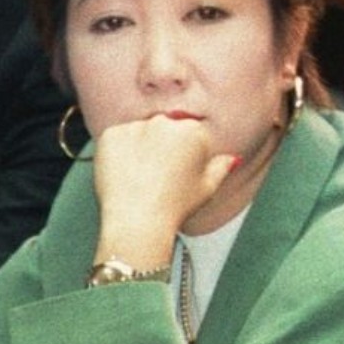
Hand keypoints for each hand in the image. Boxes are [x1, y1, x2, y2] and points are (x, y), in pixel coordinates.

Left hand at [93, 115, 235, 267]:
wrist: (137, 222)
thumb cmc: (175, 207)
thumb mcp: (207, 189)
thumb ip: (221, 167)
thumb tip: (232, 158)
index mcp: (193, 131)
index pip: (191, 132)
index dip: (187, 154)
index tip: (179, 173)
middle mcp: (165, 122)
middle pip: (166, 128)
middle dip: (163, 146)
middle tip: (159, 176)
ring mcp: (136, 126)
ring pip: (141, 132)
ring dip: (141, 146)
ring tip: (141, 177)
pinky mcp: (111, 134)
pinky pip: (117, 138)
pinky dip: (119, 152)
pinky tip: (125, 173)